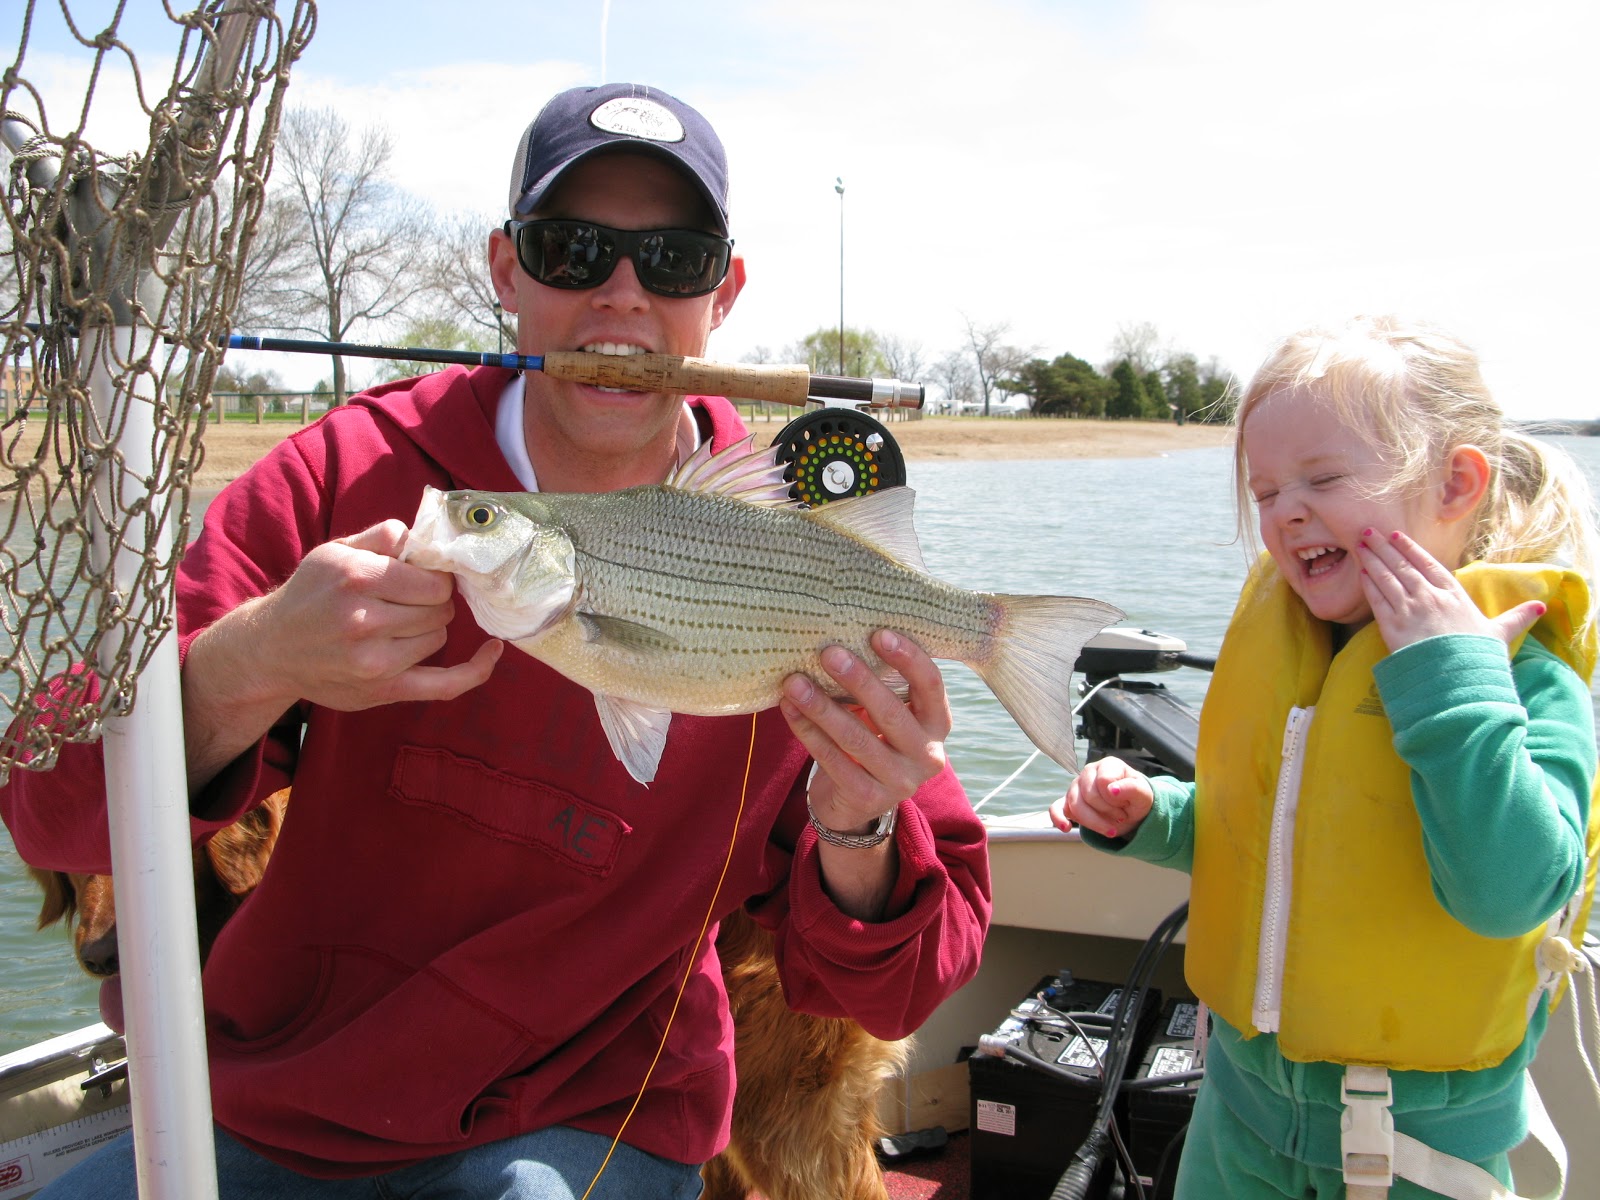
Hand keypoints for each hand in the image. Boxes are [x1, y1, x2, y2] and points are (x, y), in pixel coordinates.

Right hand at [201, 520, 502, 714]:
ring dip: (429, 628)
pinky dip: (476, 670)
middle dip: (432, 601)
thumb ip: (381, 536)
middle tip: (409, 599)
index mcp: (357, 579)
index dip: (435, 577)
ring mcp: (374, 662)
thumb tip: (424, 534)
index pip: (433, 580)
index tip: (424, 577)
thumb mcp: (334, 551)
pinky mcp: (383, 689)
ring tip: (397, 623)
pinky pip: (445, 684)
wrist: (272, 649)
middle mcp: (365, 621)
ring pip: (438, 638)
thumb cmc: (309, 594)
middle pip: (439, 610)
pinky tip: (493, 651)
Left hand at [779, 630, 951, 834]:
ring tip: (795, 682)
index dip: (909, 659)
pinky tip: (789, 709)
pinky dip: (808, 732)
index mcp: (937, 724)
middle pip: (891, 712)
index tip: (878, 634)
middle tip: (828, 653)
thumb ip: (878, 686)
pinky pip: (832, 760)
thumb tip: (840, 640)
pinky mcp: (868, 798)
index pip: (931, 685)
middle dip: (858, 680)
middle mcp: (927, 755)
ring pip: (856, 738)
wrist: (856, 803)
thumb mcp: (885, 715)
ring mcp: (900, 781)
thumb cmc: (872, 739)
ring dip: (821, 707)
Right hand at [1051, 756, 1152, 839]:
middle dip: (1107, 812)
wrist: (1130, 812)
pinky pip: (1056, 808)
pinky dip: (1058, 818)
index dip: (1116, 799)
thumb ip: (1133, 789)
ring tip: (1110, 829)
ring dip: (1094, 822)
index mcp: (1108, 765)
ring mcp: (1076, 787)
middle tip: (1121, 818)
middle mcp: (1089, 772)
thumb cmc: (1136, 800)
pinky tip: (1066, 827)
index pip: (1104, 781)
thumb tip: (1112, 789)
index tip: (1126, 805)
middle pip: (1088, 796)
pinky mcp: (1068, 802)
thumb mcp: (1144, 795)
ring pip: (1074, 805)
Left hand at [1354, 529, 1545, 652]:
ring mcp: (1409, 610)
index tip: (1396, 535)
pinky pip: (1377, 600)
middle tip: (1368, 533)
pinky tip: (1361, 573)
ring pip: (1387, 578)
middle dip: (1384, 548)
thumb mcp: (1500, 634)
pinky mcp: (1392, 626)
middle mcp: (1429, 597)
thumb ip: (1517, 617)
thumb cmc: (1478, 656)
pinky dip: (1368, 584)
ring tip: (1360, 545)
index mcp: (1454, 595)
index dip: (1410, 548)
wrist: (1456, 679)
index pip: (1428, 564)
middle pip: (1402, 566)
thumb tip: (1541, 608)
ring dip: (1372, 560)